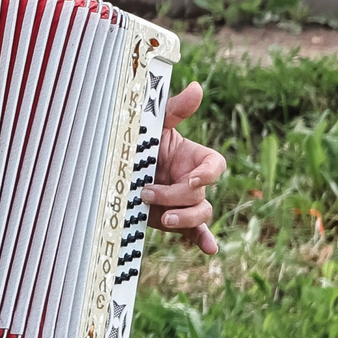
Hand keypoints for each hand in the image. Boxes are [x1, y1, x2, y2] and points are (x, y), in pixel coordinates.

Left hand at [147, 80, 226, 255]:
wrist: (121, 170)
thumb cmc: (142, 144)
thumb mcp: (155, 125)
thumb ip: (175, 109)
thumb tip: (197, 87)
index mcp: (195, 159)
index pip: (215, 166)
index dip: (207, 174)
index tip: (190, 178)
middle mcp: (193, 182)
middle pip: (201, 194)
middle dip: (176, 196)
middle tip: (147, 193)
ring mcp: (185, 203)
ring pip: (200, 214)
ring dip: (184, 219)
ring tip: (160, 218)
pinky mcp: (175, 220)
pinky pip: (196, 233)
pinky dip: (203, 241)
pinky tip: (210, 250)